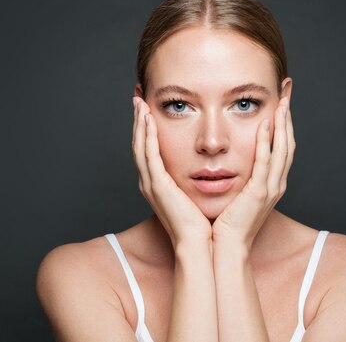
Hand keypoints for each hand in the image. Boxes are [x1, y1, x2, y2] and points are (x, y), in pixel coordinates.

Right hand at [132, 97, 211, 246]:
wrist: (199, 245)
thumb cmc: (202, 223)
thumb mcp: (195, 195)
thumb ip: (195, 179)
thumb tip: (207, 166)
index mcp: (158, 184)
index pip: (149, 150)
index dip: (146, 129)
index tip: (147, 109)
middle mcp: (150, 182)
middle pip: (139, 145)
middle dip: (138, 121)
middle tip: (137, 99)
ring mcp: (151, 184)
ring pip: (140, 147)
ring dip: (139, 123)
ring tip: (139, 103)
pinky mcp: (157, 186)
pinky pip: (149, 155)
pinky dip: (147, 136)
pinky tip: (148, 119)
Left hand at [212, 97, 294, 249]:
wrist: (225, 247)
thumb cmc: (225, 222)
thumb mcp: (236, 194)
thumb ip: (238, 176)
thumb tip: (227, 159)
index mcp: (271, 184)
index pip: (281, 147)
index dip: (283, 124)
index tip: (282, 102)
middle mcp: (276, 184)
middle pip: (288, 144)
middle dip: (288, 118)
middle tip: (288, 93)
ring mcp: (271, 189)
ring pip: (282, 150)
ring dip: (283, 125)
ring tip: (282, 102)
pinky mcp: (260, 193)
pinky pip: (266, 162)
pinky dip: (268, 142)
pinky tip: (266, 125)